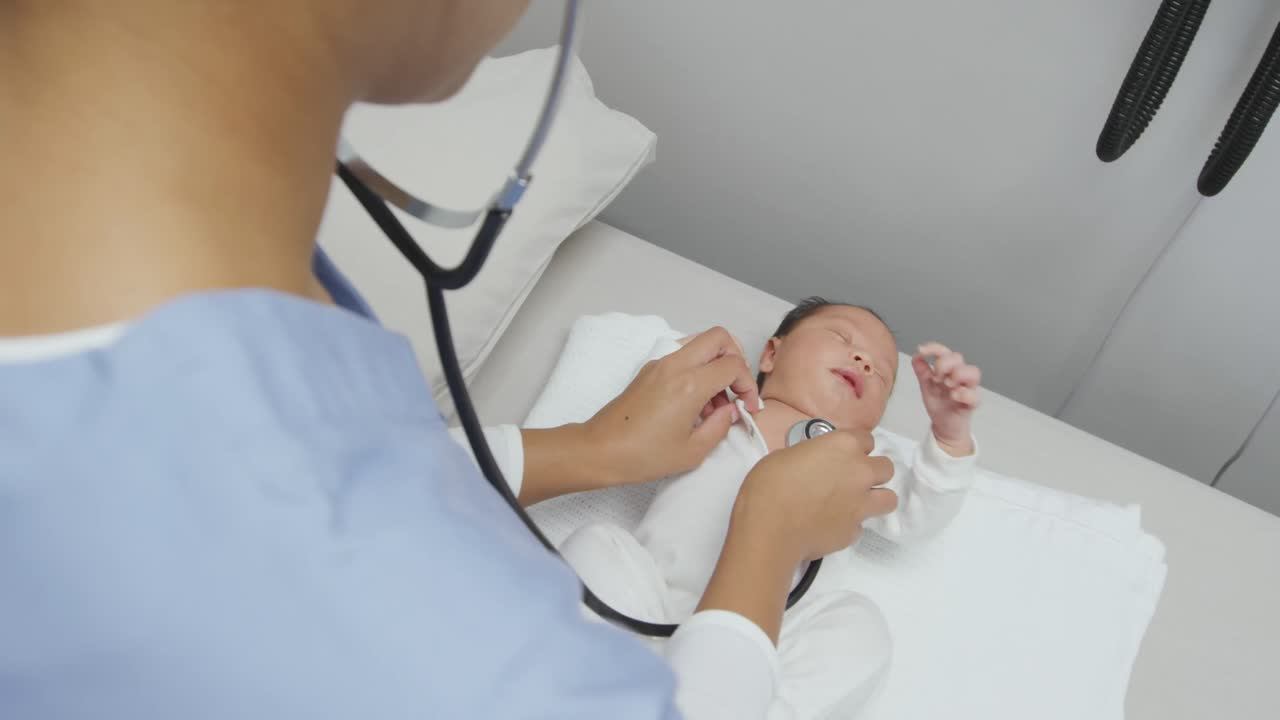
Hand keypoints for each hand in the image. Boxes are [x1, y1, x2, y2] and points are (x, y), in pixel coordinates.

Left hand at [581, 327, 761, 486]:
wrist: (600, 450)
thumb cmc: (642, 455)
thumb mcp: (692, 451)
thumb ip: (721, 426)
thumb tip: (731, 411)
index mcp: (689, 384)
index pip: (733, 364)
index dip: (748, 384)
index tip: (746, 405)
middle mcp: (675, 366)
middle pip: (719, 337)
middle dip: (736, 358)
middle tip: (736, 388)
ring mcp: (659, 364)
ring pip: (699, 343)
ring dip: (715, 363)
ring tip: (713, 402)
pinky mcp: (649, 370)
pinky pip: (682, 356)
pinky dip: (696, 369)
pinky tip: (694, 403)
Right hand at [698, 430, 896, 642]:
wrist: (769, 528)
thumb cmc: (769, 484)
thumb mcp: (788, 455)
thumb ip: (814, 456)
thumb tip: (818, 467)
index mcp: (843, 446)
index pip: (867, 439)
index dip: (855, 447)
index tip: (842, 455)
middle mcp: (860, 472)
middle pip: (886, 468)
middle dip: (872, 472)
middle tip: (851, 479)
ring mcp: (861, 505)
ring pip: (889, 499)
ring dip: (875, 498)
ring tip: (854, 503)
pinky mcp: (854, 532)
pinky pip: (861, 526)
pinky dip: (850, 525)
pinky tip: (830, 526)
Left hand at [912, 342, 980, 455]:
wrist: (944, 426)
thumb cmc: (939, 403)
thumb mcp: (926, 386)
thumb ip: (922, 371)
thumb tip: (916, 356)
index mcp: (948, 369)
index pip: (945, 352)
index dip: (935, 348)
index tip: (922, 350)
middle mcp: (959, 376)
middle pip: (958, 357)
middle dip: (944, 364)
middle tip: (936, 378)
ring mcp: (967, 388)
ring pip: (973, 372)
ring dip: (958, 375)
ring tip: (947, 385)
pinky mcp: (971, 403)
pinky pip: (974, 395)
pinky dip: (963, 394)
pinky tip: (953, 396)